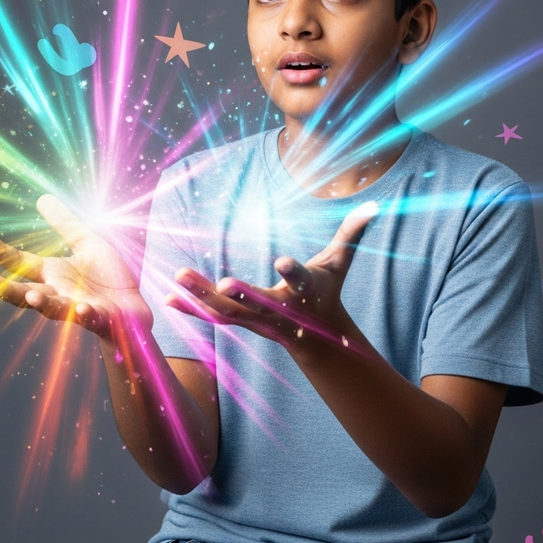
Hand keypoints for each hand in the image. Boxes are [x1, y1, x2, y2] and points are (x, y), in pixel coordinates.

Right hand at [0, 194, 151, 338]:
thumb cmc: (108, 278)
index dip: (3, 252)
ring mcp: (76, 309)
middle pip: (28, 294)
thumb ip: (67, 226)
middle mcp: (59, 294)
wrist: (133, 309)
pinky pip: (90, 318)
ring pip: (55, 309)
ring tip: (32, 296)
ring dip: (43, 304)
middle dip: (8, 290)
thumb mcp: (88, 244)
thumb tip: (42, 198)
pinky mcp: (99, 319)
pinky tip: (81, 308)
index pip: (22, 263)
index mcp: (53, 275)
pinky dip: (84, 314)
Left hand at [165, 201, 378, 348]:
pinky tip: (168, 299)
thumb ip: (352, 233)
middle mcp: (281, 309)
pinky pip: (213, 318)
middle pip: (259, 302)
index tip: (282, 262)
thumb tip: (375, 204)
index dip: (293, 272)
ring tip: (179, 277)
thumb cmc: (325, 291)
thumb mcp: (340, 263)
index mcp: (305, 292)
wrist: (317, 338)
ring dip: (203, 297)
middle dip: (241, 294)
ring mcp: (259, 320)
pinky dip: (191, 310)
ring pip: (229, 311)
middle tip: (221, 282)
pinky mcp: (242, 323)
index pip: (301, 280)